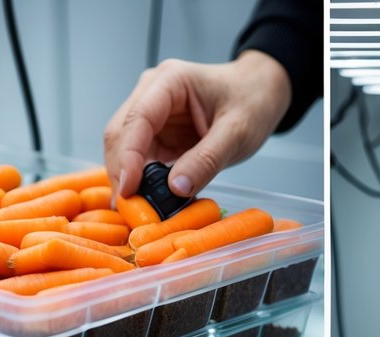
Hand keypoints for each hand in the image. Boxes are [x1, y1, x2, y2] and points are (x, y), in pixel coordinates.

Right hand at [104, 52, 291, 200]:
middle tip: (129, 211)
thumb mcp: (237, 133)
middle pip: (121, 134)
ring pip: (125, 149)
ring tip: (137, 211)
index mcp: (170, 81)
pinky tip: (148, 202)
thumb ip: (207, 160)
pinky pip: (141, 160)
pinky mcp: (158, 135)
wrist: (258, 93)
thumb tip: (176, 189)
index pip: (137, 119)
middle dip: (121, 172)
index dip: (128, 157)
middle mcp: (152, 93)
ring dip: (128, 179)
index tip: (127, 191)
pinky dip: (141, 182)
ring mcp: (153, 115)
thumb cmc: (251, 102)